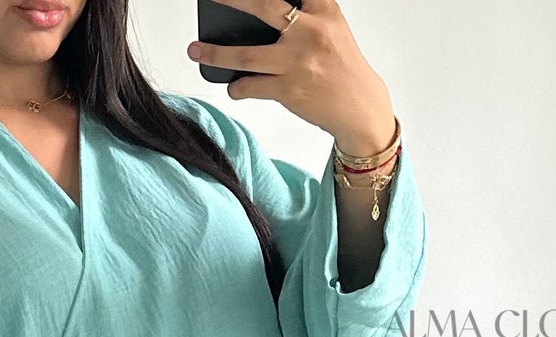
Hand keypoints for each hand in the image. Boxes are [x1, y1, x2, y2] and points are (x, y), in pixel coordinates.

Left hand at [186, 0, 396, 156]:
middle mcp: (310, 32)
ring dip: (215, 53)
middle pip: (264, 7)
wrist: (360, 107)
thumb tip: (262, 11)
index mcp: (323, 10)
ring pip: (246, 55)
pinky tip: (233, 87)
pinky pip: (251, 87)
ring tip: (195, 50)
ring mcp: (297, 62)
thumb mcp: (331, 27)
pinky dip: (237, 88)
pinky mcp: (289, 91)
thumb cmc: (341, 67)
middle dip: (232, 1)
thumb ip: (305, 13)